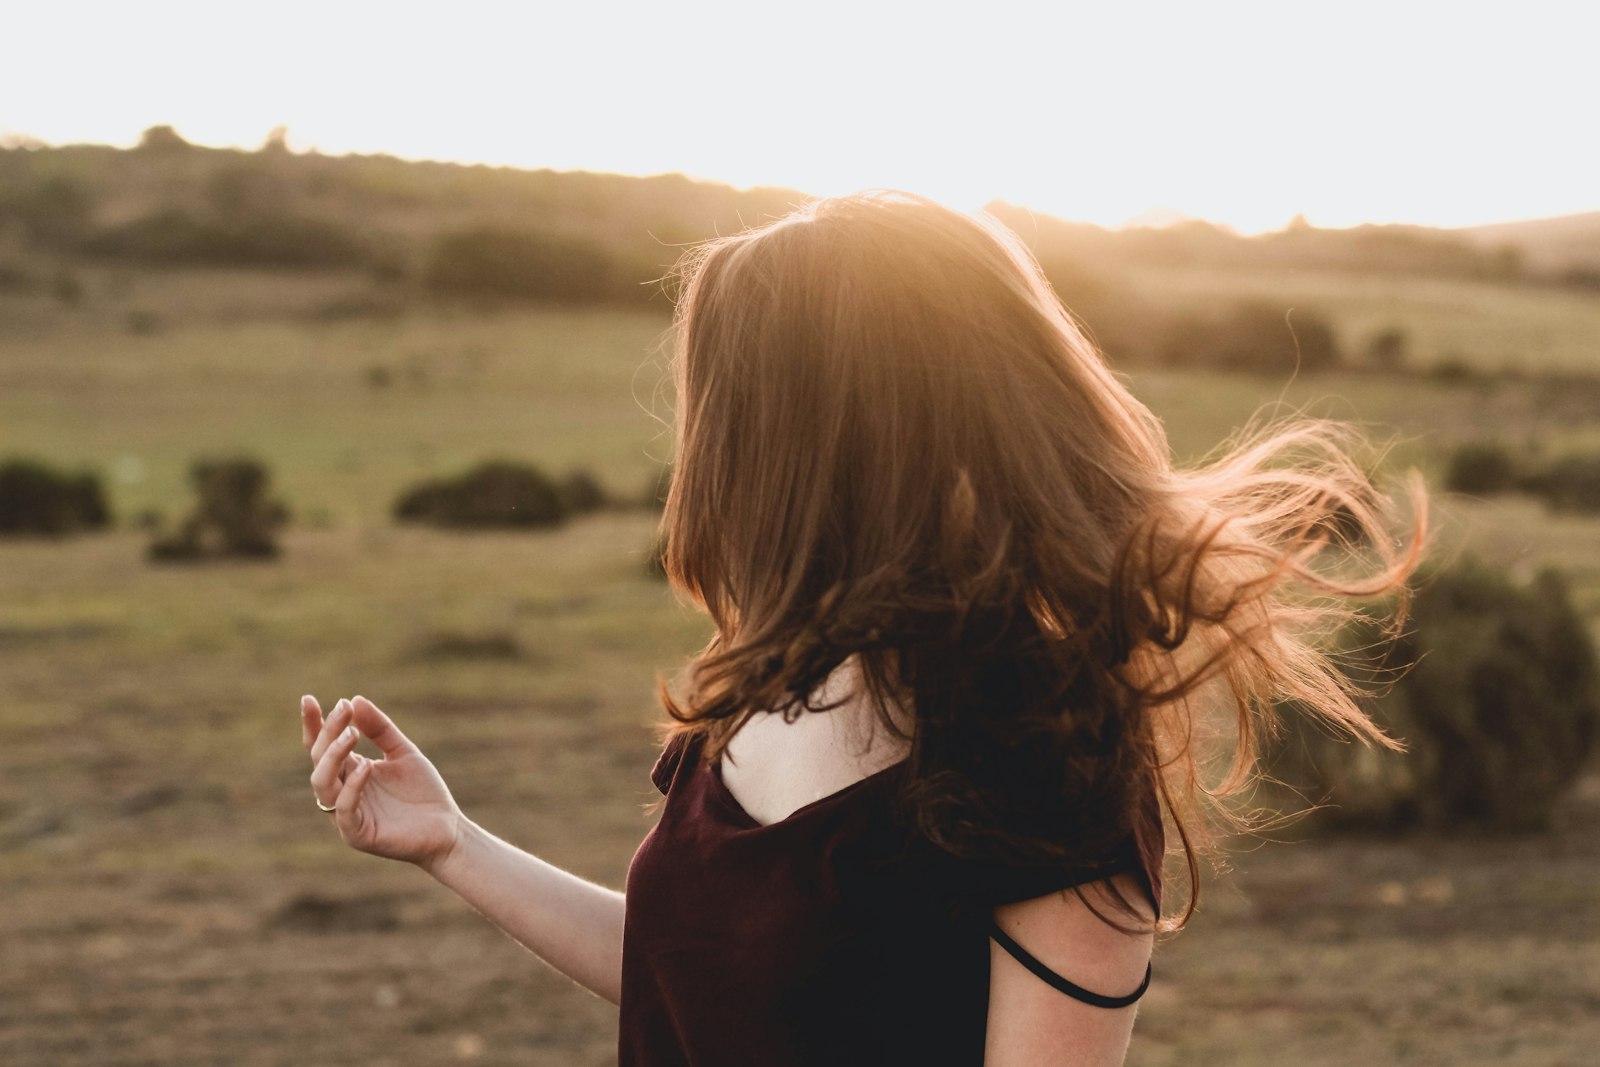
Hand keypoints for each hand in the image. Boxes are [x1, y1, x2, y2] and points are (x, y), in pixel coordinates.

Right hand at [301, 694, 465, 873]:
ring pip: (322, 784)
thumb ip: (380, 730)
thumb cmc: (423, 793)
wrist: (448, 829)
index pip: (321, 747)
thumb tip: (355, 700)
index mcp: (349, 772)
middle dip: (328, 733)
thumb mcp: (403, 752)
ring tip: (351, 735)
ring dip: (333, 756)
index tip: (308, 698)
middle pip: (319, 760)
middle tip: (344, 710)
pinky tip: (365, 767)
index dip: (313, 724)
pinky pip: (344, 810)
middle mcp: (342, 792)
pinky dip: (351, 788)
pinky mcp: (359, 835)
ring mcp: (347, 815)